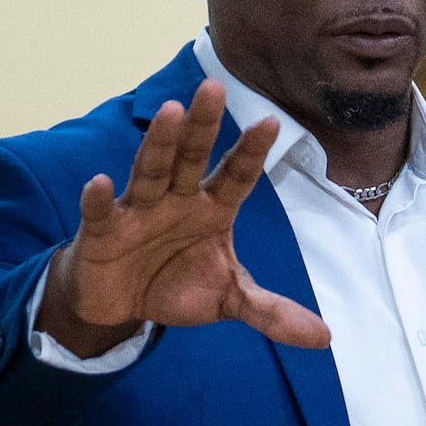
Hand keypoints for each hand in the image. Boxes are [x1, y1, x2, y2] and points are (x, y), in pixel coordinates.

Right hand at [39, 81, 329, 354]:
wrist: (121, 304)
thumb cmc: (176, 284)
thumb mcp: (229, 299)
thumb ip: (271, 311)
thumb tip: (325, 337)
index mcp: (213, 208)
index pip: (237, 175)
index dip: (251, 151)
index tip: (271, 122)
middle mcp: (177, 200)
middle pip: (192, 158)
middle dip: (203, 126)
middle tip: (213, 88)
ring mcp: (139, 211)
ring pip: (152, 171)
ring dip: (160, 144)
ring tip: (171, 113)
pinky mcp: (104, 232)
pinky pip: (103, 212)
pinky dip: (101, 199)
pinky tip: (101, 182)